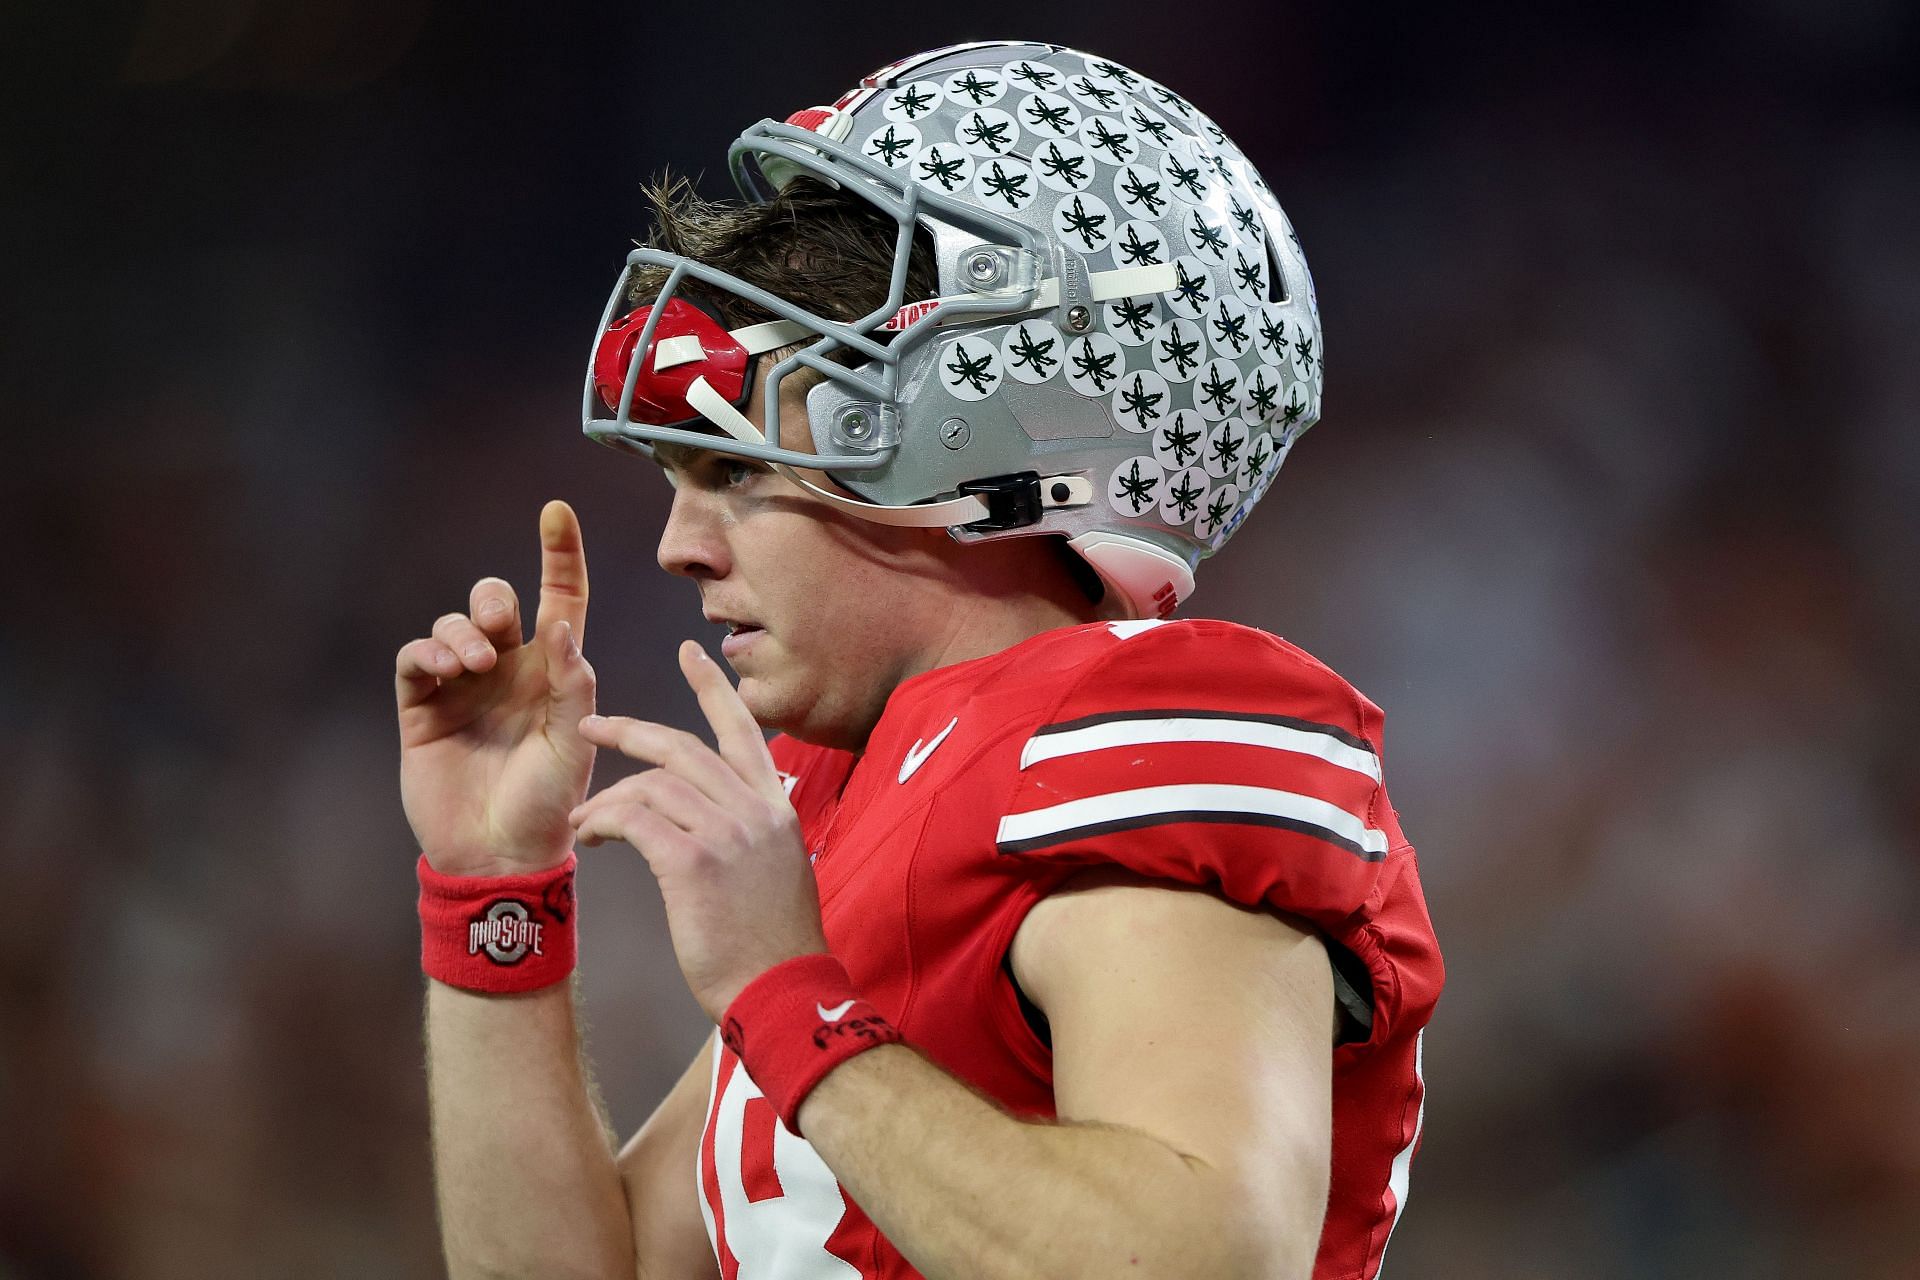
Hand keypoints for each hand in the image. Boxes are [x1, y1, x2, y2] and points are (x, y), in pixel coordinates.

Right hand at [396, 500, 596, 876]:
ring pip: (453, 624)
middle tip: (496, 623)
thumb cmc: (549, 803)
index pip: (561, 598)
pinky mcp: (423, 707)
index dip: (560, 554)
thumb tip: (561, 626)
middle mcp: (509, 670)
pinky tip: (444, 668)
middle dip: (492, 598)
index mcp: (555, 671)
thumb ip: (574, 685)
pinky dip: (428, 650)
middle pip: (496, 602)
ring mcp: (463, 686)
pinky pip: (416, 657)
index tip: (556, 510)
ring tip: (473, 662)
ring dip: (461, 630)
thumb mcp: (575, 744)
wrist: (500, 855)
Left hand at [569, 641, 825, 1021]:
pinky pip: (636, 820)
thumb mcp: (779, 874)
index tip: (692, 652)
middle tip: (592, 727)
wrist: (783, 992)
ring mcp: (727, 833)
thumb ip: (753, 837)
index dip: (713, 689)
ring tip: (584, 817)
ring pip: (653, 782)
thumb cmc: (775, 946)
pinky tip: (592, 838)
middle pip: (683, 746)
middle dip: (630, 731)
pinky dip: (606, 822)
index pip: (743, 731)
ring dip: (608, 795)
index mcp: (776, 809)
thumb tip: (722, 828)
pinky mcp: (694, 862)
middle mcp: (754, 810)